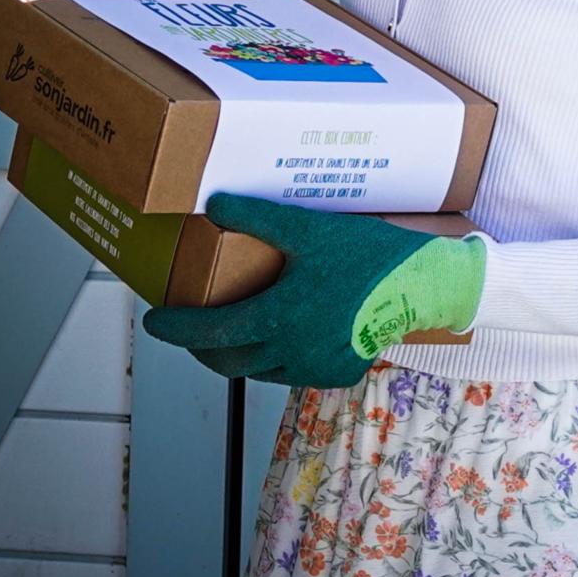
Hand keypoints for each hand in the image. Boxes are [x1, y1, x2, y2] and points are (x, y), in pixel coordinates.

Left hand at [142, 193, 486, 388]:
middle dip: (200, 346)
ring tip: (236, 328)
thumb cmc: (368, 256)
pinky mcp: (338, 372)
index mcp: (276, 318)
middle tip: (190, 328)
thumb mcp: (310, 229)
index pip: (206, 333)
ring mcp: (314, 368)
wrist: (424, 286)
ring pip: (258, 369)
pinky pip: (293, 372)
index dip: (174, 329)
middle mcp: (289, 353)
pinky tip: (285, 336)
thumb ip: (259, 218)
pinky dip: (277, 358)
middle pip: (226, 360)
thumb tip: (216, 204)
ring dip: (238, 353)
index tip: (153, 322)